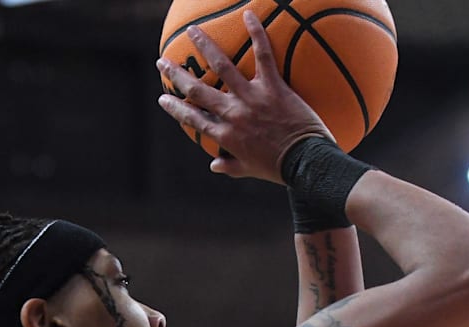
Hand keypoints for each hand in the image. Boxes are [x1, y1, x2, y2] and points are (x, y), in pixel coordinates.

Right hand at [157, 10, 331, 181]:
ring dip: (205, 45)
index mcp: (225, 135)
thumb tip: (214, 166)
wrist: (306, 163)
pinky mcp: (273, 87)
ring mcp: (252, 98)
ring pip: (222, 66)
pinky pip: (264, 55)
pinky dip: (257, 33)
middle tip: (162, 61)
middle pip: (198, 90)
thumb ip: (230, 166)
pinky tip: (248, 14)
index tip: (163, 97)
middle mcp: (233, 114)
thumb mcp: (250, 169)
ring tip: (192, 30)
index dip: (175, 107)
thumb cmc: (279, 168)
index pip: (193, 119)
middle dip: (177, 74)